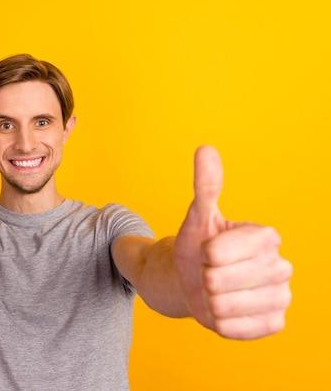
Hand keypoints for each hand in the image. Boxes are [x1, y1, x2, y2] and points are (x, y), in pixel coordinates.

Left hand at [174, 146, 292, 338]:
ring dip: (209, 302)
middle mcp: (281, 265)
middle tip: (208, 274)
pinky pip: (235, 329)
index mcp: (266, 236)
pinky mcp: (275, 323)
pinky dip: (220, 323)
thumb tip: (205, 149)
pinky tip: (224, 311)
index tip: (205, 251)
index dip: (201, 254)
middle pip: (218, 280)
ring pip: (225, 306)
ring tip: (215, 293)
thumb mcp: (197, 217)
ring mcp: (282, 296)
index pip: (216, 251)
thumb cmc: (198, 248)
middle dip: (202, 278)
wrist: (197, 284)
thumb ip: (205, 186)